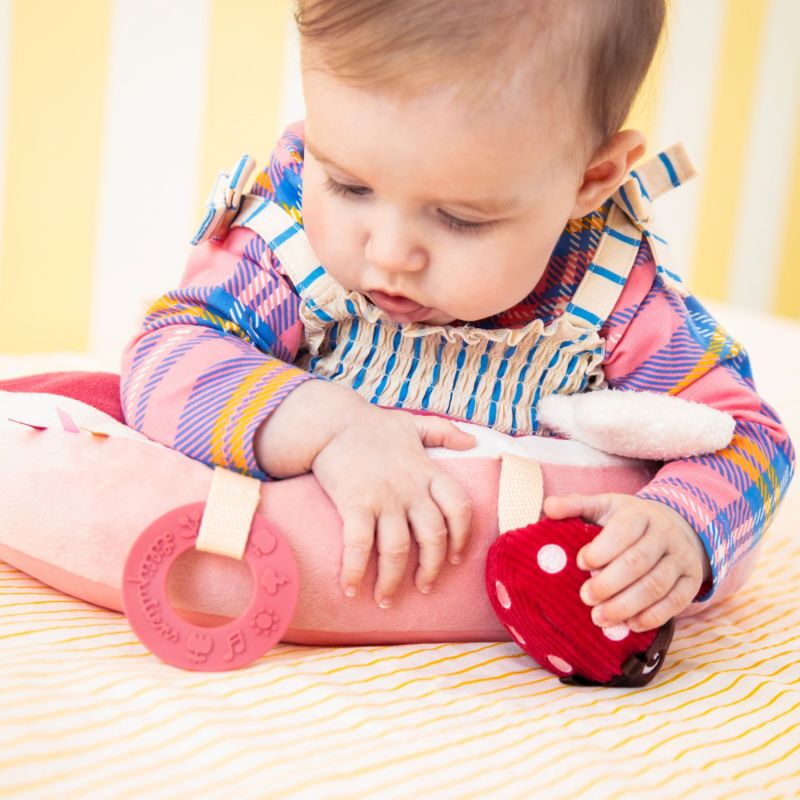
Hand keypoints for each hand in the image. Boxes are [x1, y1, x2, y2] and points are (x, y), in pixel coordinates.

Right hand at [312, 405, 474, 606]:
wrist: (330, 421)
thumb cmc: (371, 425)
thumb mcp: (414, 423)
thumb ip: (444, 432)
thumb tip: (471, 440)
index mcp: (428, 472)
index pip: (459, 509)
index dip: (462, 538)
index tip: (455, 558)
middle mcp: (411, 489)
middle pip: (433, 537)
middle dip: (430, 569)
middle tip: (422, 588)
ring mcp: (384, 498)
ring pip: (397, 550)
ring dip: (392, 580)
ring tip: (384, 599)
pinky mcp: (355, 503)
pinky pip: (359, 546)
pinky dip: (355, 571)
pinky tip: (349, 588)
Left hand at [543, 493, 711, 632]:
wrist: (673, 527)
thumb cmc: (626, 520)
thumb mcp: (603, 506)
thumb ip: (575, 505)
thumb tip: (548, 507)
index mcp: (639, 513)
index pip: (623, 530)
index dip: (602, 549)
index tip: (580, 563)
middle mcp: (664, 534)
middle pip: (638, 562)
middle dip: (609, 583)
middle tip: (585, 598)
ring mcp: (681, 558)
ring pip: (656, 585)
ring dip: (627, 605)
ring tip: (599, 618)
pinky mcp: (691, 581)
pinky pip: (676, 602)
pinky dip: (652, 617)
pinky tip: (630, 625)